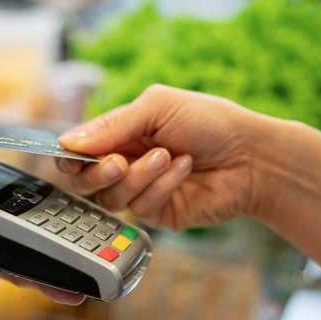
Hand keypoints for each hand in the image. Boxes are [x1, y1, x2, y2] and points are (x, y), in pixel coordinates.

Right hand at [56, 84, 269, 231]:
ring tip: (169, 156)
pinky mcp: (160, 213)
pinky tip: (184, 169)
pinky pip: (142, 208)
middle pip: (85, 181)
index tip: (72, 155)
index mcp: (121, 134)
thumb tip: (68, 142)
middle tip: (121, 161)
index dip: (70, 155)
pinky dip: (162, 186)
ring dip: (140, 176)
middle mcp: (126, 163)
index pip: (79, 150)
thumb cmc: (210, 122)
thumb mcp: (159, 106)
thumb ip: (113, 125)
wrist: (252, 156)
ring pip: (112, 198)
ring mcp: (142, 190)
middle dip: (98, 172)